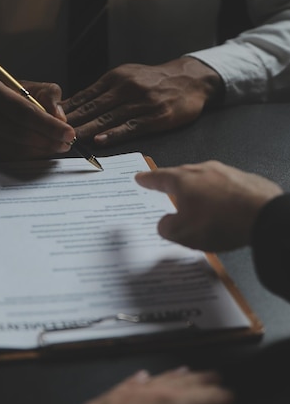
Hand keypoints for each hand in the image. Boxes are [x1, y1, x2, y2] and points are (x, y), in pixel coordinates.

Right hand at [0, 71, 75, 160]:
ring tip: (53, 149)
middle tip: (65, 144)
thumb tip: (60, 117)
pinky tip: (34, 154)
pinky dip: (20, 158)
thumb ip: (43, 93)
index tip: (68, 132)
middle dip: (46, 141)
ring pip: (8, 148)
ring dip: (36, 152)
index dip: (48, 125)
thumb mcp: (14, 82)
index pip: (23, 111)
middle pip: (17, 133)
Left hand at [44, 367, 232, 403]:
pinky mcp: (100, 402)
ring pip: (155, 380)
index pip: (207, 398)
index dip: (222, 397)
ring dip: (173, 377)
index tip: (232, 396)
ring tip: (186, 373)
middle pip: (182, 383)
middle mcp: (148, 392)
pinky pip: (127, 384)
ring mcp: (121, 394)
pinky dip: (140, 380)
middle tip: (215, 377)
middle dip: (201, 381)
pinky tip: (143, 376)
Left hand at [62, 57, 222, 145]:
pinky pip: (130, 126)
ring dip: (86, 130)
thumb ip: (104, 91)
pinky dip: (113, 134)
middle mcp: (125, 88)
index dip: (66, 109)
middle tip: (51, 133)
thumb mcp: (127, 76)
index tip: (48, 119)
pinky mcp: (155, 116)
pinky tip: (99, 141)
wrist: (190, 79)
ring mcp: (140, 102)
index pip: (85, 95)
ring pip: (107, 117)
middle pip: (92, 107)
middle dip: (70, 121)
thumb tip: (77, 105)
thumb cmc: (154, 81)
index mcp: (115, 78)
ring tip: (69, 140)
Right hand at [135, 161, 282, 250]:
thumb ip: (167, 227)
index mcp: (183, 180)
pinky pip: (226, 187)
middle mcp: (203, 170)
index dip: (147, 179)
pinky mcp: (246, 180)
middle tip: (166, 189)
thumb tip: (164, 224)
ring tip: (198, 206)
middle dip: (174, 184)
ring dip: (199, 191)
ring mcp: (226, 172)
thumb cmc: (220, 222)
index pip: (159, 177)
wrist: (264, 215)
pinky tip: (224, 209)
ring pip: (205, 180)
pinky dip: (220, 197)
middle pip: (183, 176)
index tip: (140, 177)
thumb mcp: (183, 233)